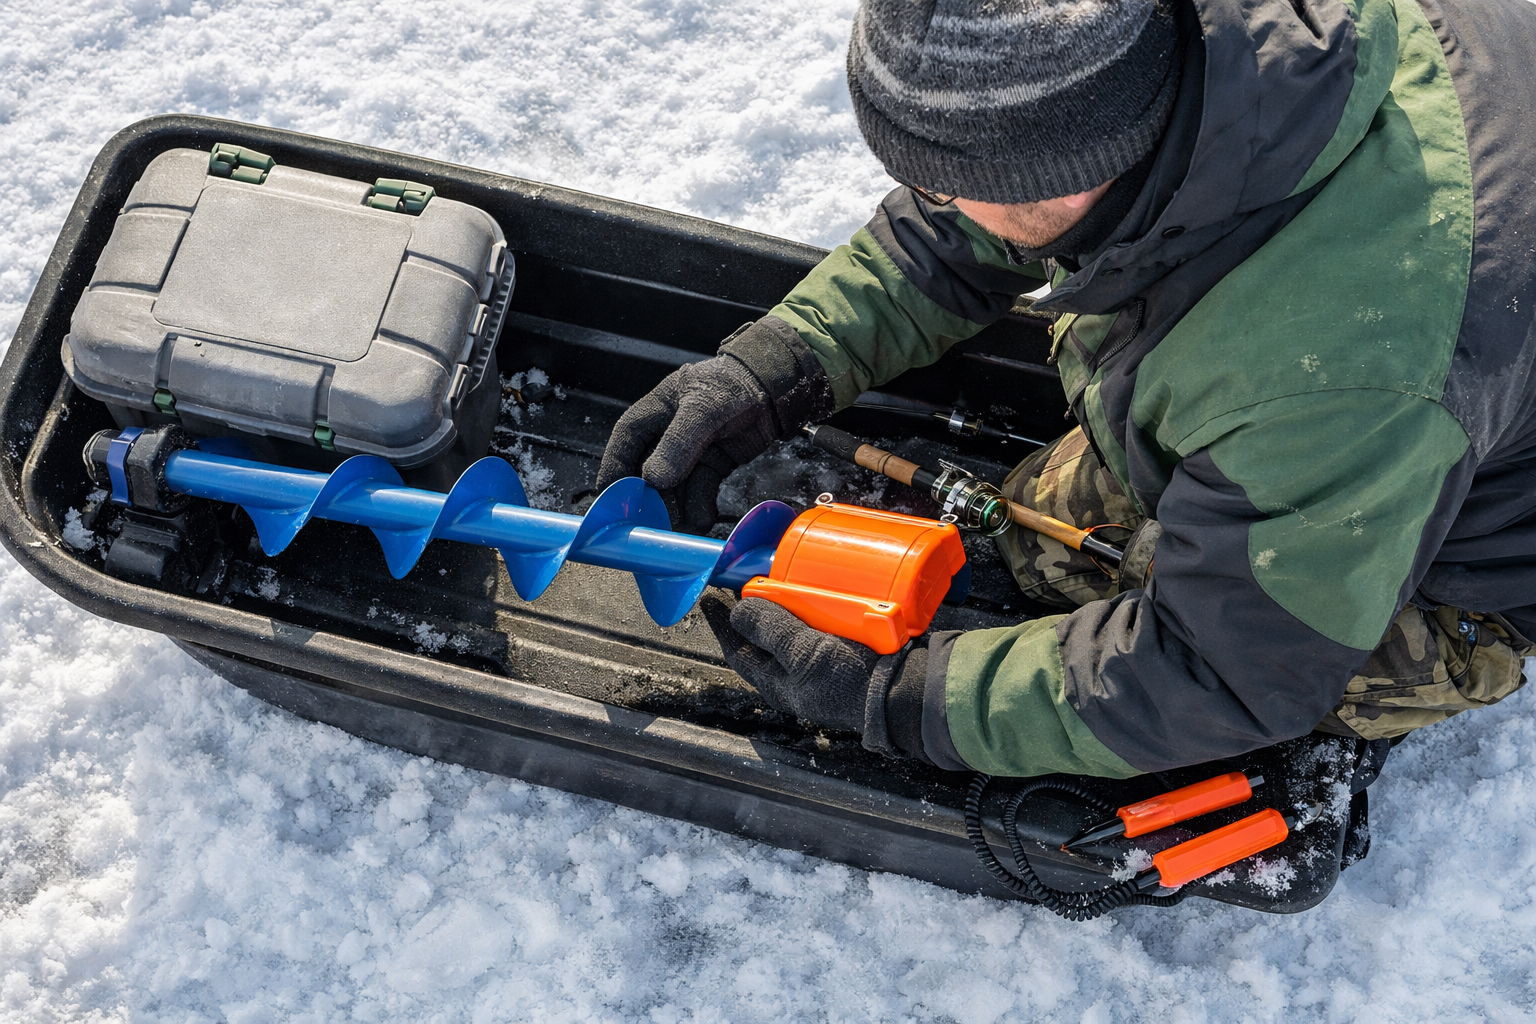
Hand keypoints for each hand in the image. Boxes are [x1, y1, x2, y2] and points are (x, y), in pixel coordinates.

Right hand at [596, 317, 832, 532]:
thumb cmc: (734, 383)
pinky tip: (702, 519)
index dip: (615, 468)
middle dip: (649, 498)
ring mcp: (691, 452)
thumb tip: (654, 479)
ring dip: (676, 508)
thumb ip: (679, 441)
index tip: (609, 497)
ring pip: (675, 486)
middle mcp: (668, 433)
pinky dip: (699, 506)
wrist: (776, 387)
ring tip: (679, 528)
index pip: (626, 440)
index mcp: (656, 410)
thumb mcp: (704, 407)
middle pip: (648, 470)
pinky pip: (700, 490)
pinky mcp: (712, 465)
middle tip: (648, 523)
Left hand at [701, 595, 932, 760]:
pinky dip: (817, 609)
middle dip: (755, 611)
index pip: (738, 651)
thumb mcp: (804, 654)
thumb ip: (770, 631)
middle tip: (748, 581)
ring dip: (787, 606)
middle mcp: (798, 676)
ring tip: (784, 581)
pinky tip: (822, 593)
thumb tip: (739, 611)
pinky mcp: (846, 651)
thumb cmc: (853, 682)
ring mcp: (822, 665)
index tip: (710, 598)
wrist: (904, 691)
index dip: (723, 624)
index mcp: (780, 682)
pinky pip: (822, 627)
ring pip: (794, 631)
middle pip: (765, 639)